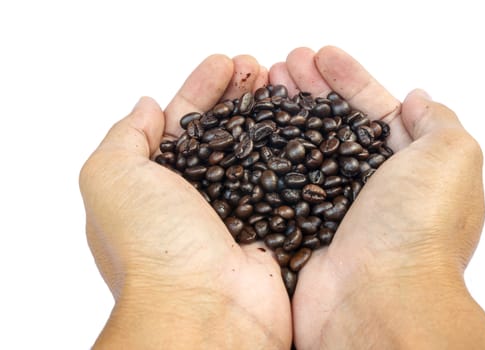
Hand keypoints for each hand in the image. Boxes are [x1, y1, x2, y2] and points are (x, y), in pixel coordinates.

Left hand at [80, 55, 291, 348]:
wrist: (207, 310)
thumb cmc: (153, 246)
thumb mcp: (110, 177)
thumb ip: (124, 137)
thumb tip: (147, 108)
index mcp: (156, 186)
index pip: (181, 123)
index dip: (200, 89)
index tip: (224, 64)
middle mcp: (195, 200)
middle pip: (222, 134)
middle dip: (239, 97)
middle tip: (259, 69)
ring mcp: (234, 214)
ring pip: (254, 153)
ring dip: (268, 118)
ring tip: (284, 86)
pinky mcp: (269, 228)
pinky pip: (282, 183)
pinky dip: (293, 154)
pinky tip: (304, 126)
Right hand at [270, 46, 484, 348]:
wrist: (377, 298)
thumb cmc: (418, 227)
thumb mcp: (452, 158)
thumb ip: (438, 122)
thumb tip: (417, 100)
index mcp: (405, 168)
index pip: (372, 111)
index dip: (348, 80)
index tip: (322, 55)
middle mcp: (368, 188)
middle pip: (331, 126)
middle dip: (309, 91)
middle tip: (283, 65)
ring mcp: (332, 208)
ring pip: (303, 150)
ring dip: (283, 115)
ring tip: (262, 85)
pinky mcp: (301, 227)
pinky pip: (280, 184)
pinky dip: (265, 157)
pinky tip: (249, 131)